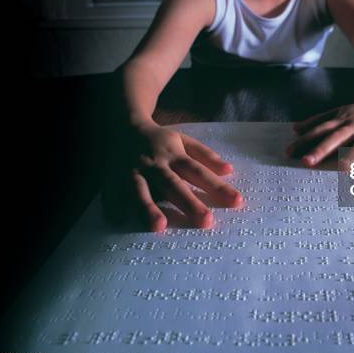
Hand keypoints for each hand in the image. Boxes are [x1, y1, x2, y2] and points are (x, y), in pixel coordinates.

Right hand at [104, 124, 242, 231]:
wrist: (123, 125)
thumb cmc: (160, 139)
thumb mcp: (184, 140)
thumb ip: (206, 155)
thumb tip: (230, 170)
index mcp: (174, 154)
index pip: (199, 172)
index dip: (217, 186)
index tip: (237, 201)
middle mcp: (156, 164)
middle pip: (174, 184)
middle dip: (190, 203)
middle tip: (206, 222)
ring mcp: (135, 172)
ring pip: (144, 191)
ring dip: (150, 209)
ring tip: (159, 227)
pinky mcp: (116, 179)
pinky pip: (117, 194)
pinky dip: (119, 207)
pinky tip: (123, 222)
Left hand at [286, 97, 353, 166]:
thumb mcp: (340, 112)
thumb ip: (319, 121)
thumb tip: (295, 129)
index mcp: (342, 119)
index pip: (320, 129)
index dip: (305, 140)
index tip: (289, 151)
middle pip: (337, 136)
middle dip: (321, 149)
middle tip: (307, 162)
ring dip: (353, 154)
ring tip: (343, 168)